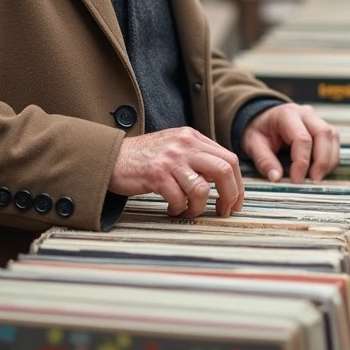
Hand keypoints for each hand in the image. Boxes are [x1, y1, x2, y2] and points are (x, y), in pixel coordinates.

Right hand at [108, 128, 242, 217]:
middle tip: (224, 211)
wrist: (112, 157)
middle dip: (230, 195)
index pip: (229, 159)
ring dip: (199, 208)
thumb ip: (198, 156)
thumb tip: (225, 180)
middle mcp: (185, 144)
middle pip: (225, 170)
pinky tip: (172, 208)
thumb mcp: (175, 147)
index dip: (238, 184)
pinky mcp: (156, 174)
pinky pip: (179, 199)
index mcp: (192, 137)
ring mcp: (171, 158)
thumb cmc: (144, 158)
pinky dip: (179, 209)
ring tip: (189, 211)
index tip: (235, 201)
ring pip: (202, 189)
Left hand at [240, 103, 339, 183]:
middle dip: (321, 161)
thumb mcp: (253, 144)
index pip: (302, 138)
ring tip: (317, 178)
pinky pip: (333, 140)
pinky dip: (330, 157)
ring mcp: (316, 118)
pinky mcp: (322, 127)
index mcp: (287, 114)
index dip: (302, 162)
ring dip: (328, 160)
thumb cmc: (259, 131)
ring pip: (332, 136)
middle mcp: (305, 113)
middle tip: (313, 181)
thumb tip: (276, 178)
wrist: (263, 118)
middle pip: (323, 134)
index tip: (296, 180)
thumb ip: (264, 161)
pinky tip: (321, 171)